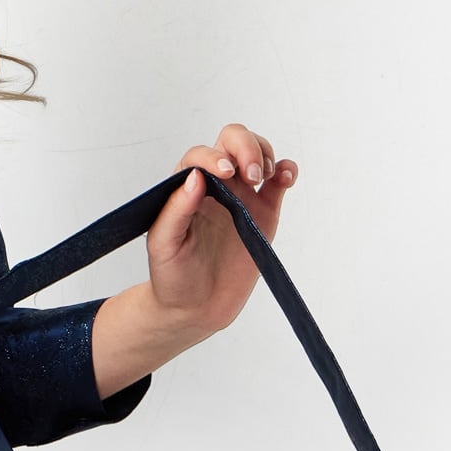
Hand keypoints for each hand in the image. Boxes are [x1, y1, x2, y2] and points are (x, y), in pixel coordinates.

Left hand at [146, 121, 298, 338]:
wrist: (196, 309)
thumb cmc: (173, 277)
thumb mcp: (163, 246)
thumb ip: (176, 210)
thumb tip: (195, 176)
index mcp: (186, 189)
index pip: (202, 156)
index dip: (215, 157)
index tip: (225, 174)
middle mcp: (214, 186)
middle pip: (232, 141)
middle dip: (245, 147)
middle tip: (251, 174)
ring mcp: (240, 197)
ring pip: (256, 154)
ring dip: (264, 153)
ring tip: (263, 177)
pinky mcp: (262, 212)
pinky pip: (278, 182)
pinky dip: (286, 170)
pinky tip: (286, 177)